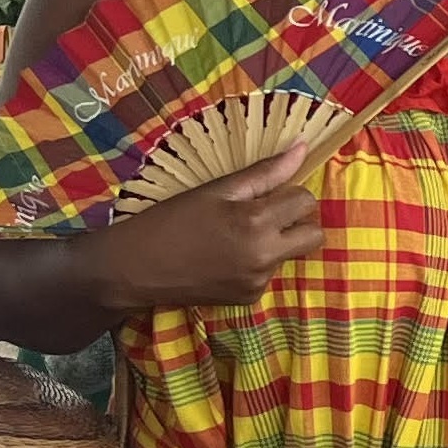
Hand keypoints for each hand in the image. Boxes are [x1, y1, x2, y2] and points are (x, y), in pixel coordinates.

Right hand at [114, 148, 324, 308]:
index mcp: (256, 222)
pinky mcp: (249, 299)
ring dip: (275, 242)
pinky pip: (269, 273)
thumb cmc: (170, 220)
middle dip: (297, 221)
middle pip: (313, 235)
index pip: (306, 201)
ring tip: (233, 236)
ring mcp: (259, 281)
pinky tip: (225, 257)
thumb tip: (303, 148)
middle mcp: (265, 256)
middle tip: (264, 213)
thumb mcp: (216, 190)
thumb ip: (264, 172)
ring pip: (291, 254)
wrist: (134, 269)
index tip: (265, 193)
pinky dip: (256, 263)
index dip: (289, 192)